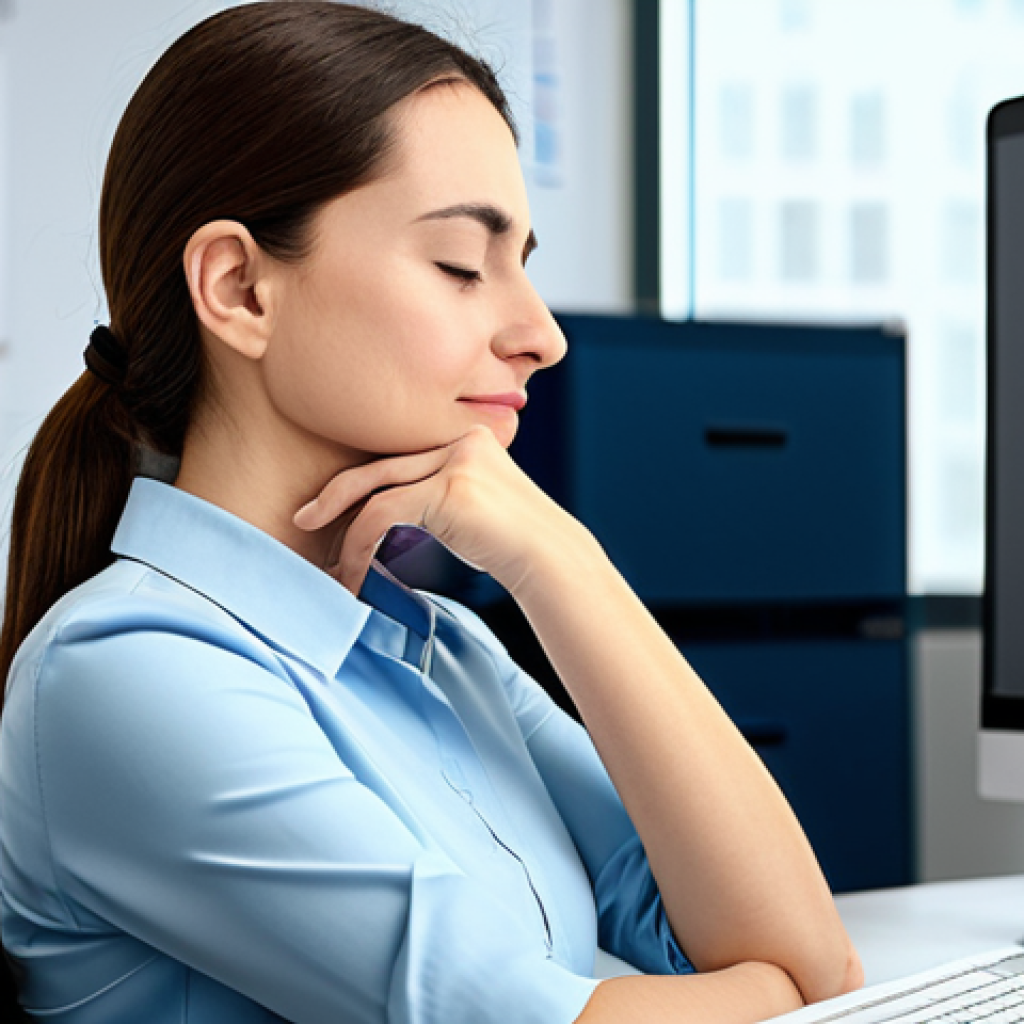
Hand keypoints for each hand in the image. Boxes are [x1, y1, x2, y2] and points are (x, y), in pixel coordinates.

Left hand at [292, 425, 581, 595]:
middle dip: (336, 494)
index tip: (334, 510)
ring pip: (378, 491)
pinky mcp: (449, 488)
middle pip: (382, 465)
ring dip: (346, 532)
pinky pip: (384, 513)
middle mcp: (461, 440)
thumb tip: (392, 511)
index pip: (401, 458)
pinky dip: (360, 546)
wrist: (551, 559)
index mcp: (468, 438)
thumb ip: (438, 495)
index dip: (363, 484)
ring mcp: (457, 460)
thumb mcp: (474, 507)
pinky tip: (355, 574)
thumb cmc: (513, 544)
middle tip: (304, 517)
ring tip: (331, 564)